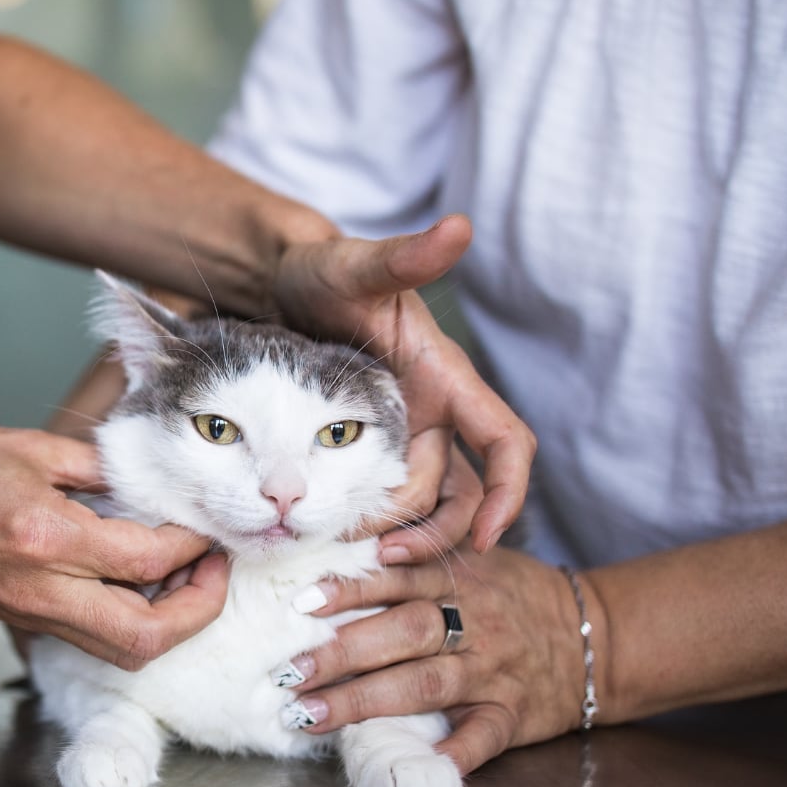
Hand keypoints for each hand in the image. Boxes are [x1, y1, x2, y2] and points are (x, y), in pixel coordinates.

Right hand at [0, 424, 228, 669]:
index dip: (194, 541)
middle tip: (215, 568)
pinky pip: (92, 635)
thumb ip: (95, 465)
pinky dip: (129, 618)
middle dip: (198, 608)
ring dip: (168, 622)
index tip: (207, 519)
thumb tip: (150, 478)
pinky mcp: (22, 619)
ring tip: (183, 577)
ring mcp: (32, 612)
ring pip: (122, 649)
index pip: (149, 556)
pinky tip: (136, 580)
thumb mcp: (23, 446)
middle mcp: (44, 588)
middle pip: (147, 634)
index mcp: (48, 536)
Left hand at [273, 215, 534, 551]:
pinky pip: (379, 498)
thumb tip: (458, 227)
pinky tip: (335, 540)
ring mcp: (401, 433)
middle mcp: (433, 413)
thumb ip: (403, 256)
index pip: (505, 442)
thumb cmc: (325, 271)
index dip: (508, 492)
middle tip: (383, 559)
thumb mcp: (357, 267)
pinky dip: (367, 524)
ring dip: (399, 536)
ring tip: (356, 555)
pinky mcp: (364, 446)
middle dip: (432, 531)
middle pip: (457, 492)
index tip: (487, 538)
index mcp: (447, 378)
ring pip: (421, 506)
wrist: (277, 283)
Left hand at [276, 547, 591, 773]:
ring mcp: (493, 672)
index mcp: (460, 581)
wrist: (596, 636)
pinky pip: (484, 737)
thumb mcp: (474, 563)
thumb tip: (342, 551)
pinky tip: (420, 766)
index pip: (398, 581)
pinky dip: (455, 753)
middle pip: (402, 634)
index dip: (351, 589)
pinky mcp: (514, 714)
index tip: (302, 603)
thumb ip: (418, 557)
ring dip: (364, 702)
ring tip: (310, 716)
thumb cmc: (514, 597)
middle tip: (288, 672)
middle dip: (341, 654)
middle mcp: (474, 623)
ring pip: (425, 685)